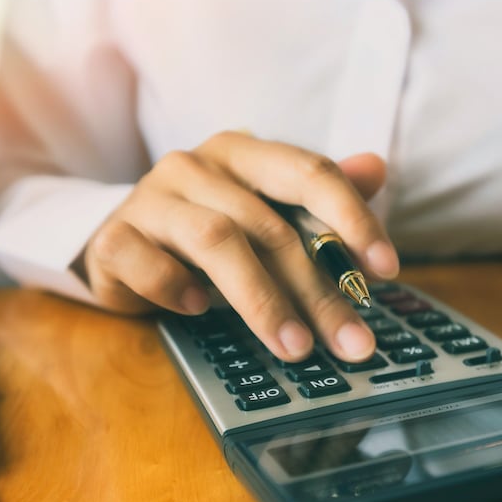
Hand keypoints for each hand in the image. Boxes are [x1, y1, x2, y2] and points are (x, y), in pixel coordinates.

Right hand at [80, 132, 398, 361]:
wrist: (117, 243)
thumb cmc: (205, 229)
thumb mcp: (265, 211)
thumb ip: (319, 195)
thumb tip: (377, 169)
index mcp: (242, 153)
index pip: (309, 172)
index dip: (353, 219)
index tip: (386, 269)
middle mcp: (195, 166)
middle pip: (270, 226)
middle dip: (319, 291)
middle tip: (353, 341)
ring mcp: (150, 199)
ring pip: (218, 242)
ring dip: (264, 303)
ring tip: (296, 348)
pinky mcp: (115, 239)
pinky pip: (152, 267)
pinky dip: (181, 291)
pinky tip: (200, 310)